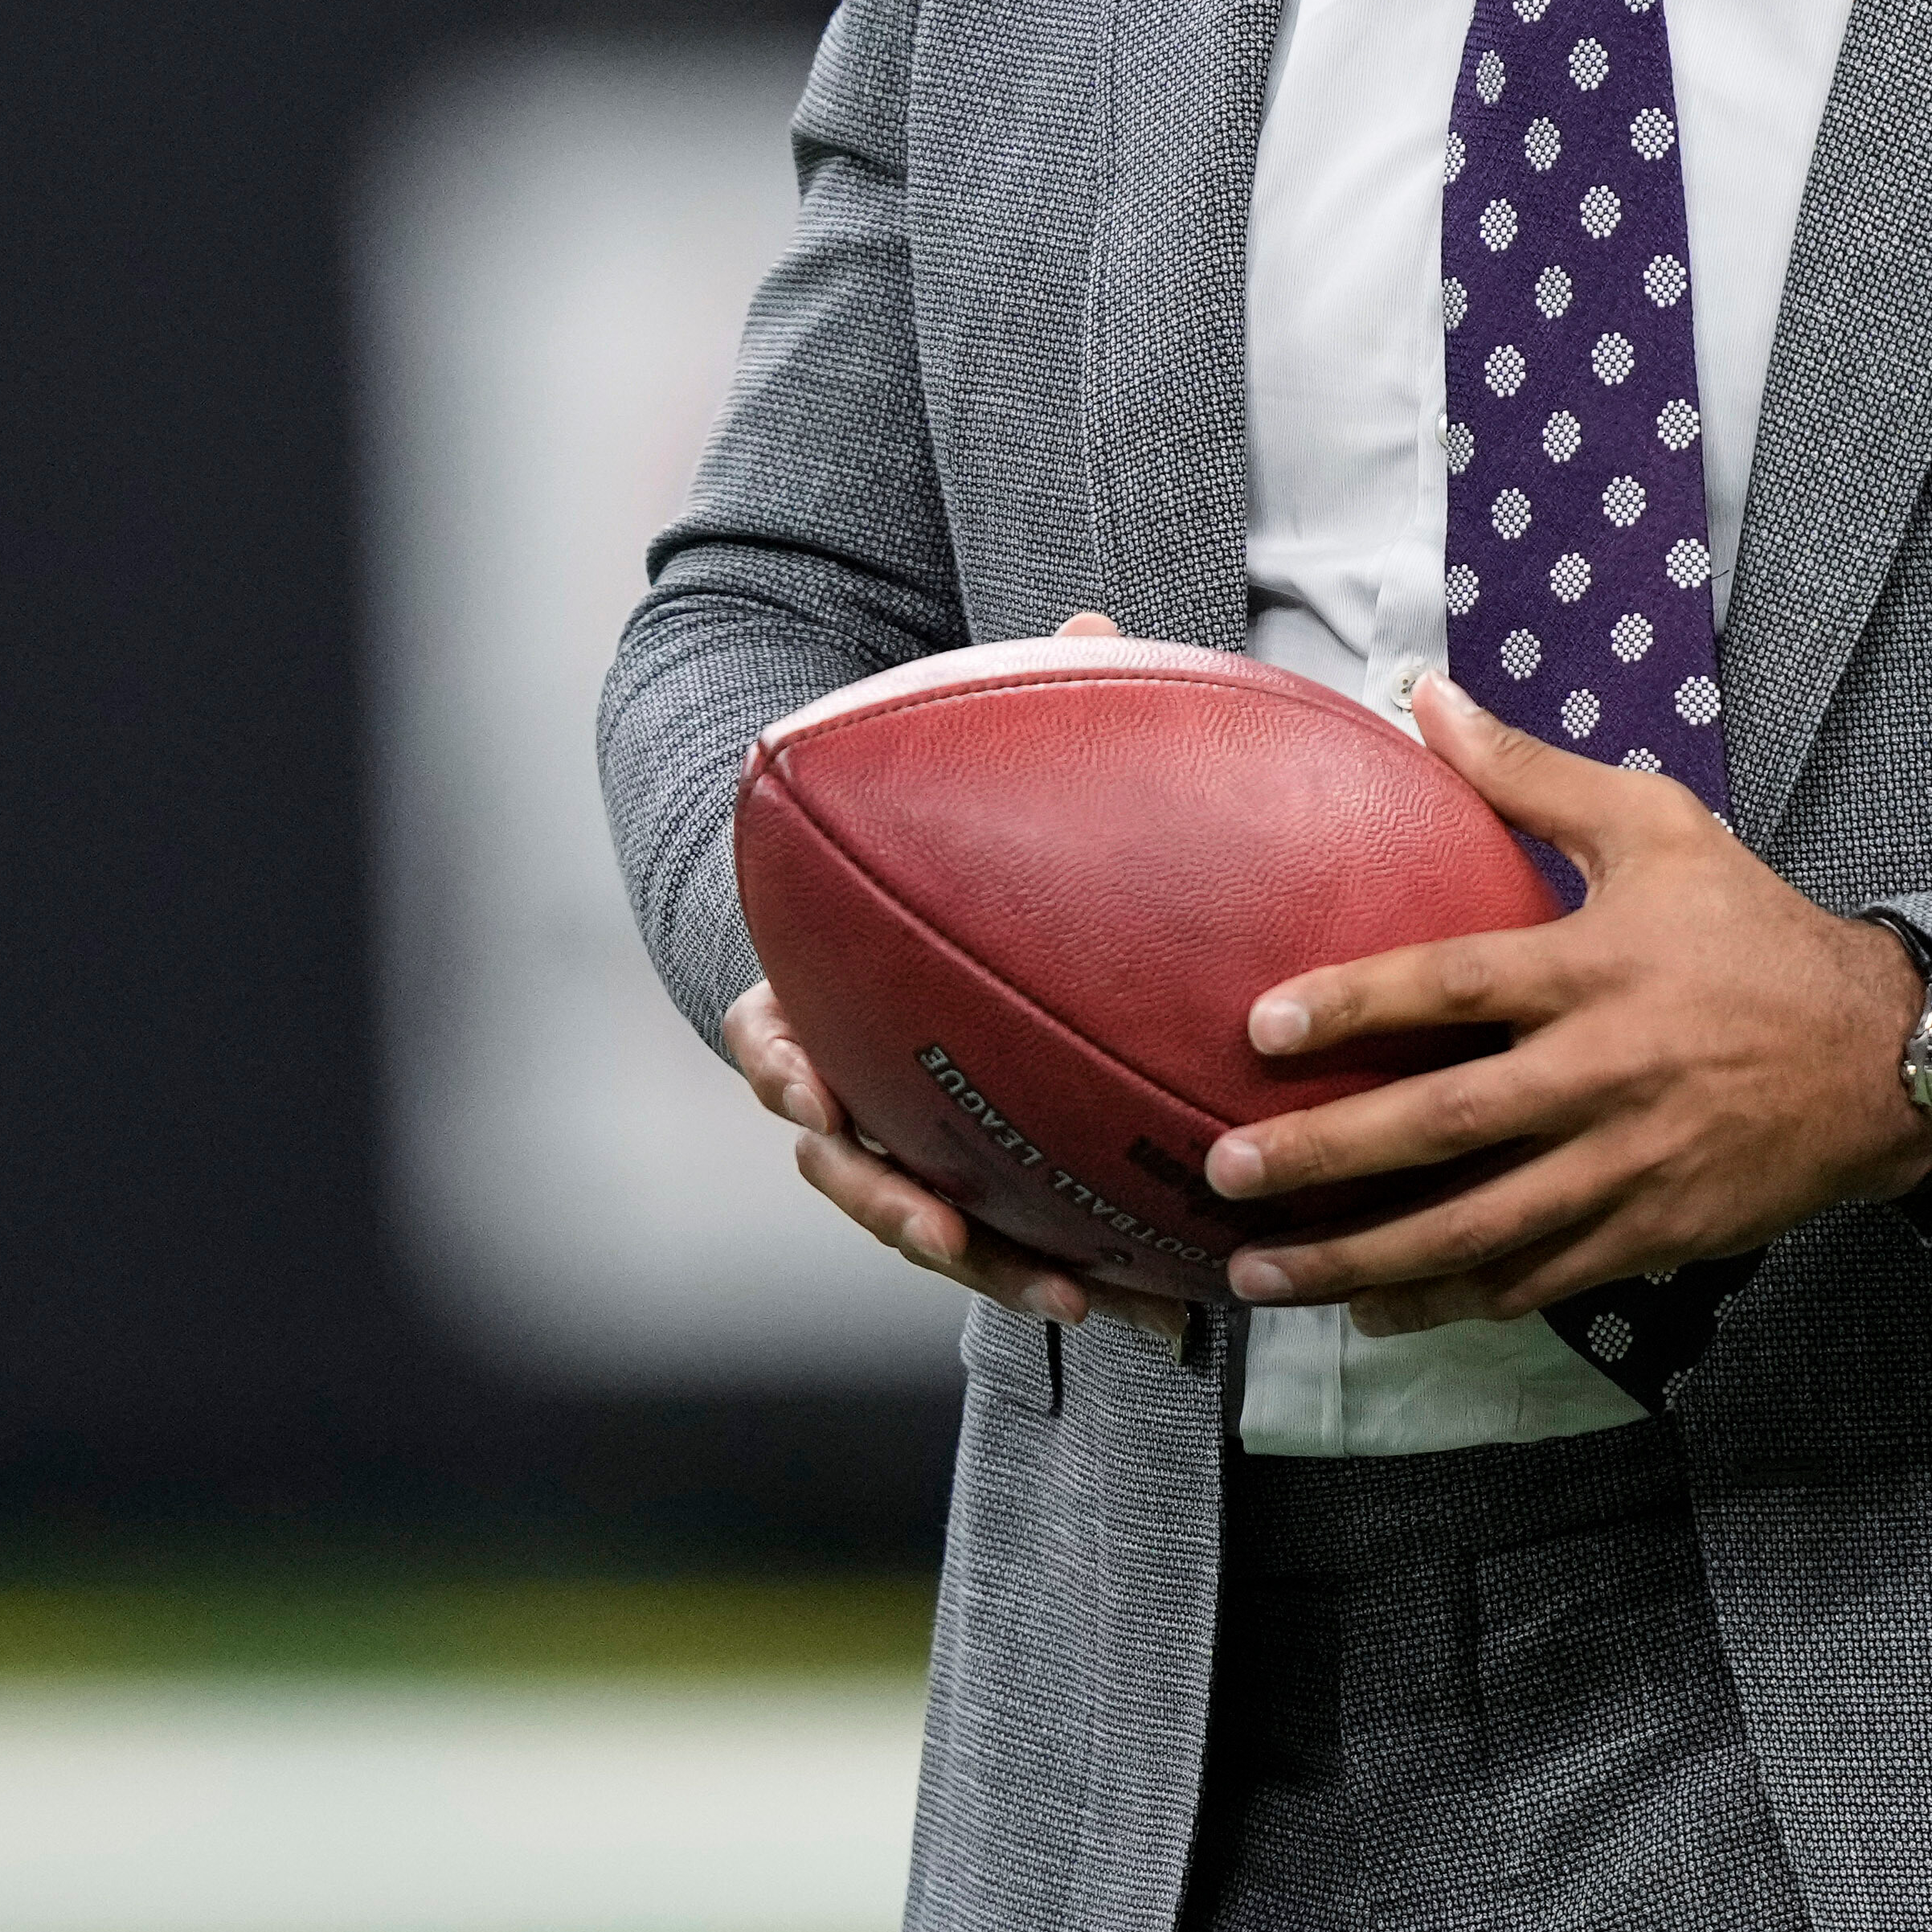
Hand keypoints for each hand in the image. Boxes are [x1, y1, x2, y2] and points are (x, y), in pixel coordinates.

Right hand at [727, 615, 1189, 1347]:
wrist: (901, 941)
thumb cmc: (929, 862)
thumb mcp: (952, 794)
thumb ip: (1008, 720)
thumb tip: (1088, 623)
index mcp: (809, 998)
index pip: (770, 1036)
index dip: (784, 1062)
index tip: (806, 1078)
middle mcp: (845, 1091)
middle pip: (847, 1166)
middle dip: (893, 1205)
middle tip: (942, 1223)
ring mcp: (905, 1150)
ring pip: (933, 1229)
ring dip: (999, 1268)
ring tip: (1076, 1298)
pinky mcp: (973, 1190)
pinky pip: (1016, 1244)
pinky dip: (1070, 1273)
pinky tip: (1160, 1308)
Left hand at [1204, 671, 1931, 1330]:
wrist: (1884, 1056)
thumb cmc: (1755, 930)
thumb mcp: (1658, 826)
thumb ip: (1531, 773)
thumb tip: (1425, 696)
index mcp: (1598, 966)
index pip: (1457, 985)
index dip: (1357, 1004)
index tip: (1260, 1027)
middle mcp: (1607, 1072)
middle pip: (1449, 1123)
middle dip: (1330, 1156)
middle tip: (1226, 1172)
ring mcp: (1629, 1166)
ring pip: (1479, 1228)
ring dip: (1364, 1259)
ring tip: (1262, 1273)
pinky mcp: (1652, 1233)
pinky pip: (1537, 1280)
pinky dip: (1452, 1302)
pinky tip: (1372, 1311)